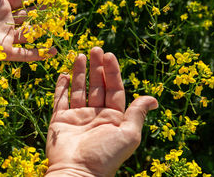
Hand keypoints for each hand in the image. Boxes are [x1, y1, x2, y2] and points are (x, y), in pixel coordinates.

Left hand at [0, 0, 57, 65]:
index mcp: (0, 4)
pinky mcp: (3, 51)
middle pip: (33, 12)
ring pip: (32, 30)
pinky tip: (53, 51)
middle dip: (49, 5)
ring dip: (47, 25)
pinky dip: (38, 53)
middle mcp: (6, 20)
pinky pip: (25, 53)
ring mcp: (6, 36)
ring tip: (63, 18)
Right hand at [45, 47, 157, 176]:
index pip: (114, 89)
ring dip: (79, 72)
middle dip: (97, 67)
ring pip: (79, 89)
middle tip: (95, 48)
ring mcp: (77, 117)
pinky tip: (64, 74)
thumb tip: (153, 99)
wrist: (77, 172)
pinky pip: (60, 99)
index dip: (112, 72)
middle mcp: (96, 115)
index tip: (109, 55)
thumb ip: (137, 114)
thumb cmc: (105, 155)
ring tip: (79, 55)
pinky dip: (61, 87)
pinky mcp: (60, 120)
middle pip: (97, 85)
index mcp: (113, 118)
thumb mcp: (128, 135)